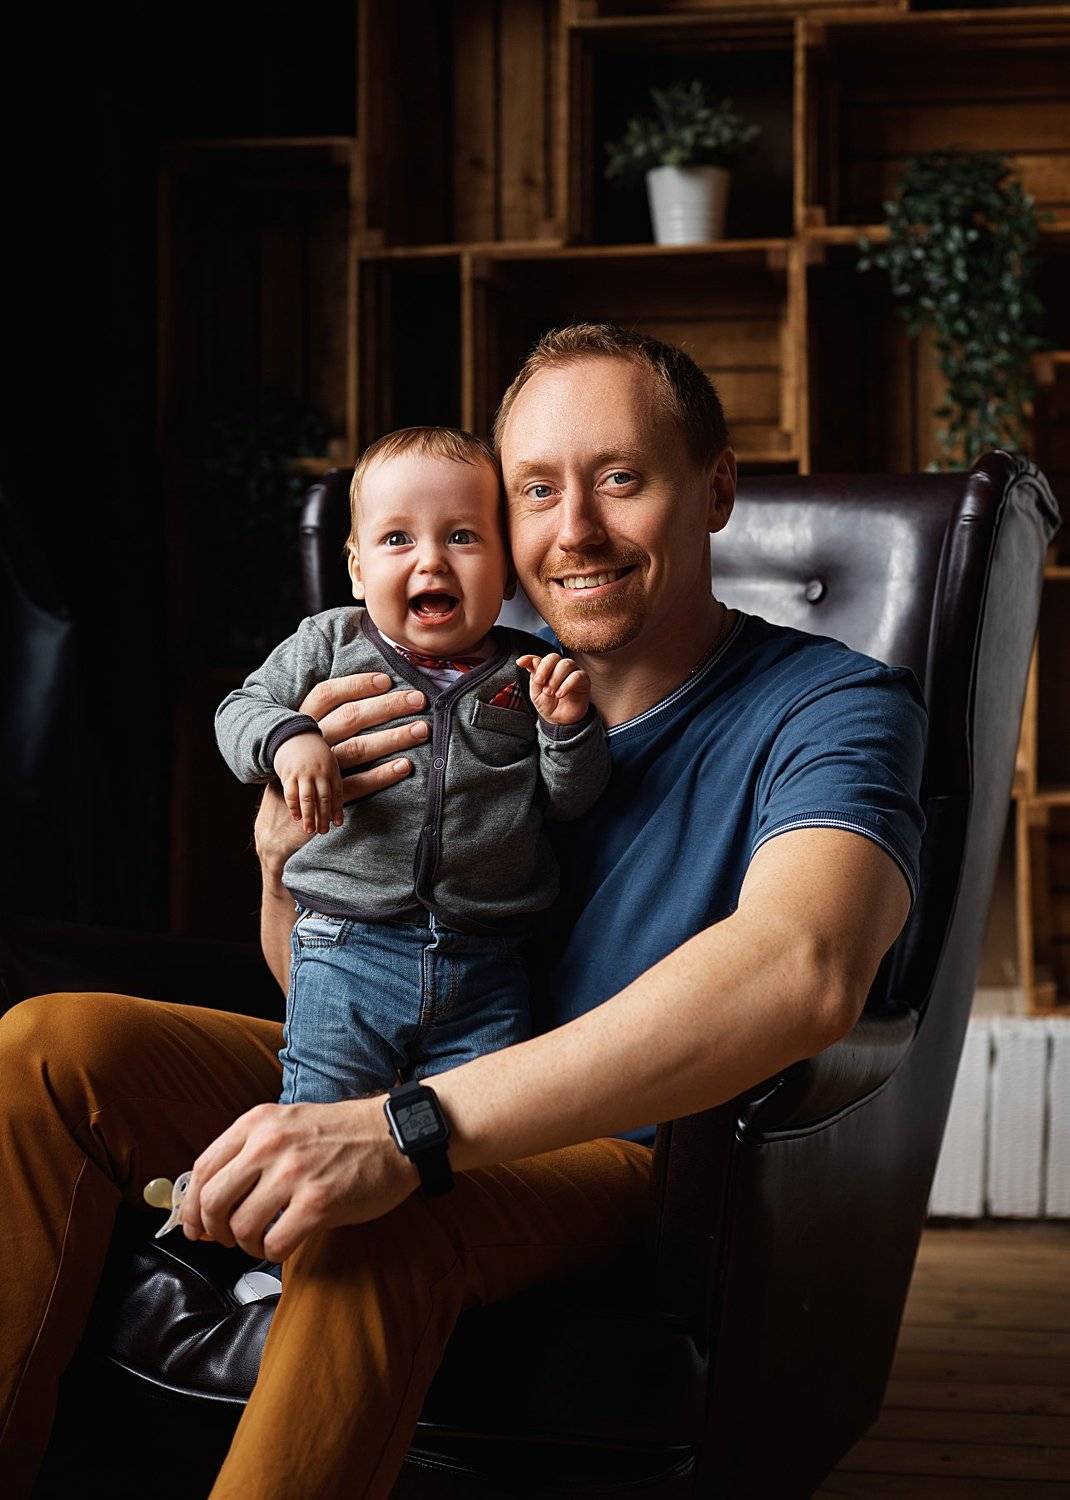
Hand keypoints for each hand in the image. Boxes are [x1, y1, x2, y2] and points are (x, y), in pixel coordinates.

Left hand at [181, 1097, 418, 1260]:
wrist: (394, 1135)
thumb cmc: (341, 1134)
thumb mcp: (288, 1123)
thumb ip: (250, 1151)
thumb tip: (208, 1200)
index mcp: (258, 1122)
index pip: (203, 1169)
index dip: (190, 1207)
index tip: (194, 1227)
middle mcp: (270, 1144)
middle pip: (213, 1201)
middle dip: (213, 1231)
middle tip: (227, 1239)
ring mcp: (294, 1173)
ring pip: (240, 1227)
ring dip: (246, 1244)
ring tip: (262, 1240)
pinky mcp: (318, 1202)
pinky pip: (274, 1243)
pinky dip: (272, 1252)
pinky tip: (284, 1244)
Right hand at [254, 672, 429, 877]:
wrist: (280, 820)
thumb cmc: (301, 770)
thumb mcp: (307, 738)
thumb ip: (330, 717)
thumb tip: (373, 692)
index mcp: (305, 723)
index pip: (329, 694)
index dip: (357, 685)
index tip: (387, 679)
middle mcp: (312, 743)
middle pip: (351, 717)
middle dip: (388, 706)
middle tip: (419, 699)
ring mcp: (319, 771)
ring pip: (359, 748)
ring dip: (393, 737)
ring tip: (422, 730)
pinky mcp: (328, 797)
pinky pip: (359, 783)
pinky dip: (383, 775)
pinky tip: (405, 766)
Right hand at [273, 732, 342, 833]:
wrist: (295, 735)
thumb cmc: (314, 752)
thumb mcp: (328, 761)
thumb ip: (332, 779)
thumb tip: (340, 799)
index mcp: (331, 770)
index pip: (336, 794)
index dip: (337, 809)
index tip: (338, 823)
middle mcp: (319, 772)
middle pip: (323, 799)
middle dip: (324, 817)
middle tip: (324, 831)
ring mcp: (303, 773)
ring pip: (308, 799)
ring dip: (310, 816)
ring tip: (310, 830)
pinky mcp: (288, 774)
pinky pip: (291, 794)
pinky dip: (294, 807)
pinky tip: (297, 817)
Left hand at [517, 653, 590, 725]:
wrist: (560, 720)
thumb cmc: (548, 705)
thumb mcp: (536, 693)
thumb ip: (535, 677)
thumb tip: (535, 660)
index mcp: (546, 669)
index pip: (537, 658)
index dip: (528, 658)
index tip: (520, 663)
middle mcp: (559, 667)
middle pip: (554, 657)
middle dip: (545, 669)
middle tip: (540, 683)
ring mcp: (572, 672)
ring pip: (566, 664)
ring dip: (555, 678)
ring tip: (550, 692)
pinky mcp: (583, 680)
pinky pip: (577, 676)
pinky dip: (566, 685)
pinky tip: (560, 694)